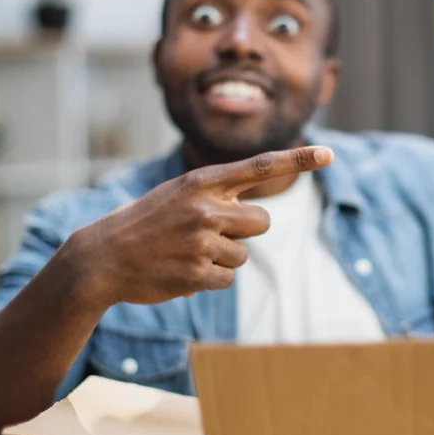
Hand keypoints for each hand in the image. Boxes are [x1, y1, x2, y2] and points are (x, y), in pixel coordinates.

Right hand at [72, 146, 333, 305]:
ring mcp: (201, 241)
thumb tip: (261, 215)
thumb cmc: (147, 223)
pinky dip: (209, 280)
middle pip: (263, 223)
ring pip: (243, 255)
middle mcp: (205, 207)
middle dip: (245, 232)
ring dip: (221, 259)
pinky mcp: (196, 273)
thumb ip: (218, 195)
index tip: (330, 154)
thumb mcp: (179, 194)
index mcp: (202, 181)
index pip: (261, 166)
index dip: (298, 160)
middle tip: (210, 234)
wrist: (103, 257)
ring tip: (185, 252)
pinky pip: (227, 280)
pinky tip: (181, 271)